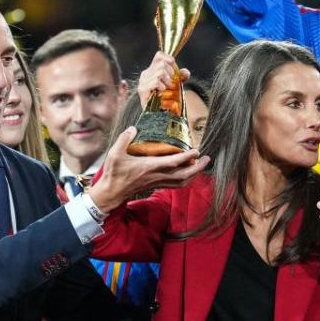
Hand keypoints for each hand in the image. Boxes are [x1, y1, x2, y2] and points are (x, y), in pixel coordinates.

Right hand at [88, 127, 208, 211]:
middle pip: (184, 175)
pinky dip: (186, 179)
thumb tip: (133, 128)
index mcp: (149, 167)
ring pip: (182, 181)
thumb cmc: (114, 173)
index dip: (187, 157)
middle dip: (197, 167)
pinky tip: (188, 174)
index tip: (197, 150)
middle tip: (207, 158)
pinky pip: (176, 184)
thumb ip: (124, 139)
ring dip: (194, 174)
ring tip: (201, 165)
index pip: (173, 163)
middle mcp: (157, 176)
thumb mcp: (115, 154)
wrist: (112, 192)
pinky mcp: (156, 185)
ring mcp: (158, 182)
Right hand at [137, 52, 190, 112]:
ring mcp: (143, 81)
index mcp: (152, 69)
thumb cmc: (166, 98)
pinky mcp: (142, 89)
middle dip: (170, 74)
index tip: (175, 70)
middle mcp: (146, 73)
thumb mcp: (176, 84)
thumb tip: (185, 72)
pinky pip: (155, 81)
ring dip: (167, 81)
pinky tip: (161, 92)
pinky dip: (162, 86)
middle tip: (171, 84)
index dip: (169, 59)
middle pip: (162, 64)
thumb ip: (181, 76)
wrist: (160, 113)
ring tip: (166, 89)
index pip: (159, 55)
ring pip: (159, 72)